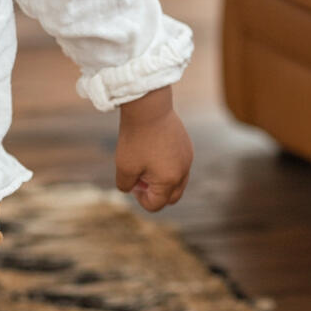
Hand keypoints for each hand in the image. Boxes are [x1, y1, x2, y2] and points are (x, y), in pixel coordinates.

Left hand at [115, 87, 192, 212]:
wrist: (148, 106)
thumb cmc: (135, 138)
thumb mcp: (123, 166)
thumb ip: (126, 184)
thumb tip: (131, 188)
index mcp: (170, 181)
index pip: (156, 205)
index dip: (140, 198)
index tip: (131, 181)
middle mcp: (184, 172)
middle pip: (171, 197)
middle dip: (154, 192)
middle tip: (138, 177)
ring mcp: (187, 158)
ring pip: (177, 181)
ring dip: (161, 179)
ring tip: (144, 163)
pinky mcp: (186, 145)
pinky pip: (179, 164)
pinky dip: (166, 165)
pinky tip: (151, 149)